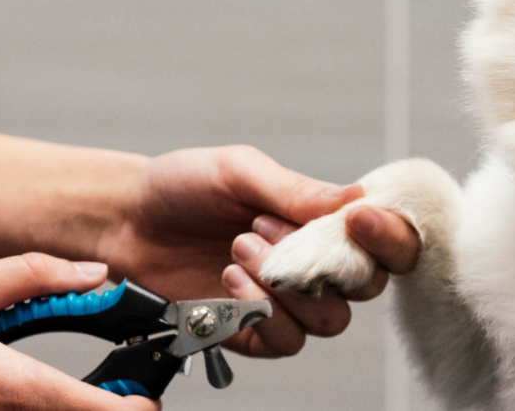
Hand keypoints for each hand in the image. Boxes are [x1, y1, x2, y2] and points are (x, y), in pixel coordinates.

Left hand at [101, 146, 420, 357]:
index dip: (390, 235)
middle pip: (367, 286)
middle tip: (267, 228)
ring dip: (286, 286)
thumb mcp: (239, 171)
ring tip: (238, 247)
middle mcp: (314, 265)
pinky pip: (287, 342)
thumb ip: (296, 189)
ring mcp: (286, 303)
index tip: (360, 219)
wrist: (125, 220)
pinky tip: (229, 281)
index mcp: (323, 221)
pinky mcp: (254, 334)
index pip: (387, 240)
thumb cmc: (182, 186)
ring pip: (329, 320)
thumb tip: (357, 199)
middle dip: (325, 261)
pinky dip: (262, 313)